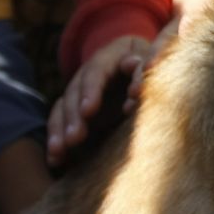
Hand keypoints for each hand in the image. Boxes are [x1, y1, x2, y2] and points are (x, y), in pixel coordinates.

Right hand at [46, 35, 151, 166]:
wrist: (150, 78)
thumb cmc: (157, 69)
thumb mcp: (156, 66)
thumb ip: (145, 76)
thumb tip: (136, 91)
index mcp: (112, 55)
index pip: (96, 70)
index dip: (91, 89)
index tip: (89, 111)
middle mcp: (92, 71)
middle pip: (75, 89)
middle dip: (74, 115)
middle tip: (75, 138)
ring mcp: (82, 90)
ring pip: (64, 106)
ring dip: (61, 129)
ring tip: (60, 151)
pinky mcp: (78, 110)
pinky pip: (61, 123)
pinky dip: (57, 140)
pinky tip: (55, 158)